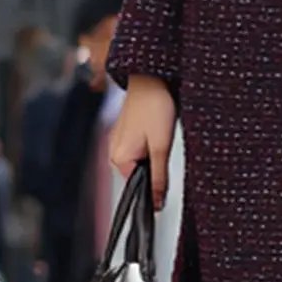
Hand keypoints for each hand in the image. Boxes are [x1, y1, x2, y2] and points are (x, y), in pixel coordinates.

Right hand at [109, 75, 177, 209]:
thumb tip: (157, 203)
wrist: (152, 77)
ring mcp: (120, 141)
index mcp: (119, 158)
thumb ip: (159, 178)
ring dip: (156, 154)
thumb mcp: (161, 147)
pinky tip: (158, 129)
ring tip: (161, 134)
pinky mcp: (128, 132)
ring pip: (143, 161)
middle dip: (156, 167)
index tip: (167, 176)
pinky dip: (153, 144)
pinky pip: (142, 148)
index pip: (138, 187)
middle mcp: (115, 151)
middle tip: (165, 146)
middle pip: (141, 174)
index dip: (155, 186)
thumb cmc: (155, 106)